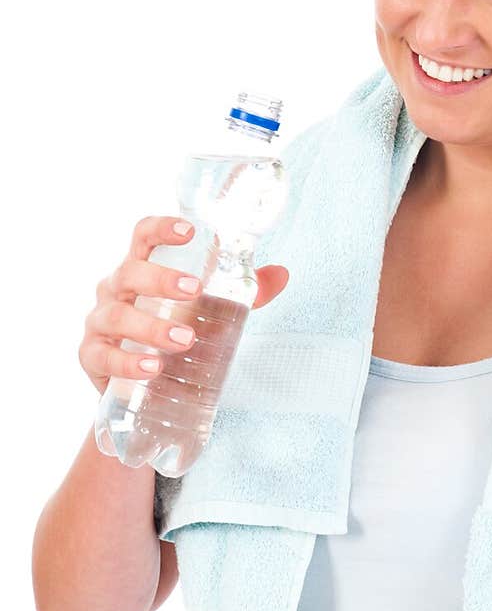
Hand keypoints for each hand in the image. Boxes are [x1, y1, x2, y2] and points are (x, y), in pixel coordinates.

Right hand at [79, 216, 289, 397]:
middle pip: (130, 272)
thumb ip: (244, 291)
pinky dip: (127, 363)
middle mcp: (115, 288)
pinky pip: (102, 357)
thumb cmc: (170, 326)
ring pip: (116, 316)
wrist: (137, 382)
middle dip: (161, 280)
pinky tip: (151, 368)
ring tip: (185, 340)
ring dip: (150, 327)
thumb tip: (282, 274)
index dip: (163, 228)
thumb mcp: (207, 307)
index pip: (143, 236)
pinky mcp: (91, 357)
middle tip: (195, 291)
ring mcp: (99, 322)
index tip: (190, 231)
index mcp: (141, 266)